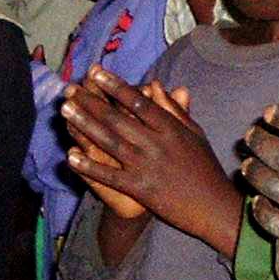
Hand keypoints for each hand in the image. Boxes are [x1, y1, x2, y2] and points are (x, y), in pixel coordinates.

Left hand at [63, 67, 236, 245]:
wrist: (213, 206)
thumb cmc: (205, 167)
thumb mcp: (194, 133)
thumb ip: (173, 109)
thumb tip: (154, 84)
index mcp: (171, 127)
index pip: (138, 101)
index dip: (115, 86)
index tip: (96, 73)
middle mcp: (156, 143)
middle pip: (118, 118)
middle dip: (91, 102)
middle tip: (69, 89)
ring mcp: (146, 166)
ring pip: (109, 142)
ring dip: (84, 125)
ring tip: (65, 110)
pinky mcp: (139, 189)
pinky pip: (109, 175)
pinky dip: (89, 166)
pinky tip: (71, 156)